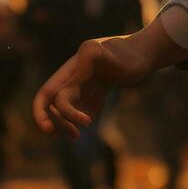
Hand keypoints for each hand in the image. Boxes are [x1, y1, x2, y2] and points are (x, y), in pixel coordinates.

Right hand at [34, 35, 155, 138]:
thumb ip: (98, 55)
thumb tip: (85, 56)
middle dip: (58, 122)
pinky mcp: (95, 92)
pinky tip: (93, 117)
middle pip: (54, 105)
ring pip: (65, 109)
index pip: (47, 93)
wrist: (146, 53)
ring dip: (67, 124)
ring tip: (78, 135)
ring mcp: (84, 85)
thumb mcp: (114, 56)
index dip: (41, 112)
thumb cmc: (131, 55)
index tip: (51, 129)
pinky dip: (81, 119)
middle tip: (75, 135)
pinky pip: (82, 109)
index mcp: (72, 69)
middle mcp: (74, 77)